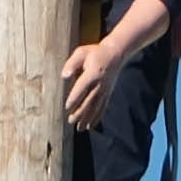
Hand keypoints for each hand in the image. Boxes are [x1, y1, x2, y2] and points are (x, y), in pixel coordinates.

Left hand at [59, 0, 157, 131]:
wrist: (116, 53)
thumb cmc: (95, 52)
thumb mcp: (82, 52)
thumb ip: (72, 63)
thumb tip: (64, 75)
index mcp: (93, 73)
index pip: (82, 87)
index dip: (75, 98)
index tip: (67, 108)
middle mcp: (100, 84)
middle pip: (89, 100)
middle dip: (80, 112)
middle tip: (71, 121)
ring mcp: (105, 90)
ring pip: (96, 106)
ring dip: (88, 118)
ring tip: (80, 128)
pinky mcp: (108, 93)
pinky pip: (103, 107)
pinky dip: (97, 117)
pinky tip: (92, 126)